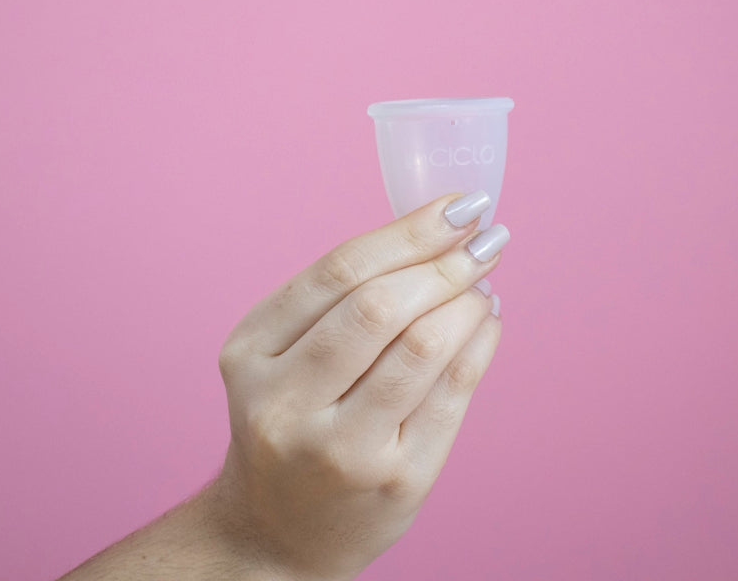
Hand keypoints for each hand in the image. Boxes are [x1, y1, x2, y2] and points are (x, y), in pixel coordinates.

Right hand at [212, 192, 507, 579]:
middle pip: (379, 307)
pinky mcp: (397, 480)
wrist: (277, 532)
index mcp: (250, 356)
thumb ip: (339, 301)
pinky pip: (453, 393)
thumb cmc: (291, 424)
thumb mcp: (280, 358)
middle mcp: (286, 404)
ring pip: (421, 347)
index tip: (457, 205)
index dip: (407, 231)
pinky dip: (480, 344)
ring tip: (483, 280)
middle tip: (484, 238)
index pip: (338, 273)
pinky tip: (487, 321)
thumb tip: (439, 234)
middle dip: (444, 262)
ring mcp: (342, 449)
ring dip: (467, 300)